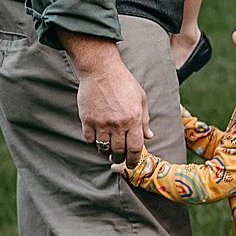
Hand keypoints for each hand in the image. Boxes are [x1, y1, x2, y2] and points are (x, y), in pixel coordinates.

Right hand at [60, 32, 153, 167]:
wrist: (101, 70)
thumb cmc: (124, 83)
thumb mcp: (141, 99)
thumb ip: (145, 120)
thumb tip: (149, 137)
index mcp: (134, 119)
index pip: (135, 148)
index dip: (134, 160)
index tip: (132, 165)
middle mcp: (118, 124)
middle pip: (119, 151)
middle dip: (120, 159)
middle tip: (120, 160)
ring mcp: (101, 123)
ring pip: (103, 148)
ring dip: (107, 152)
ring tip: (109, 151)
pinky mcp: (87, 120)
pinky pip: (89, 139)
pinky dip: (93, 142)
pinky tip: (97, 138)